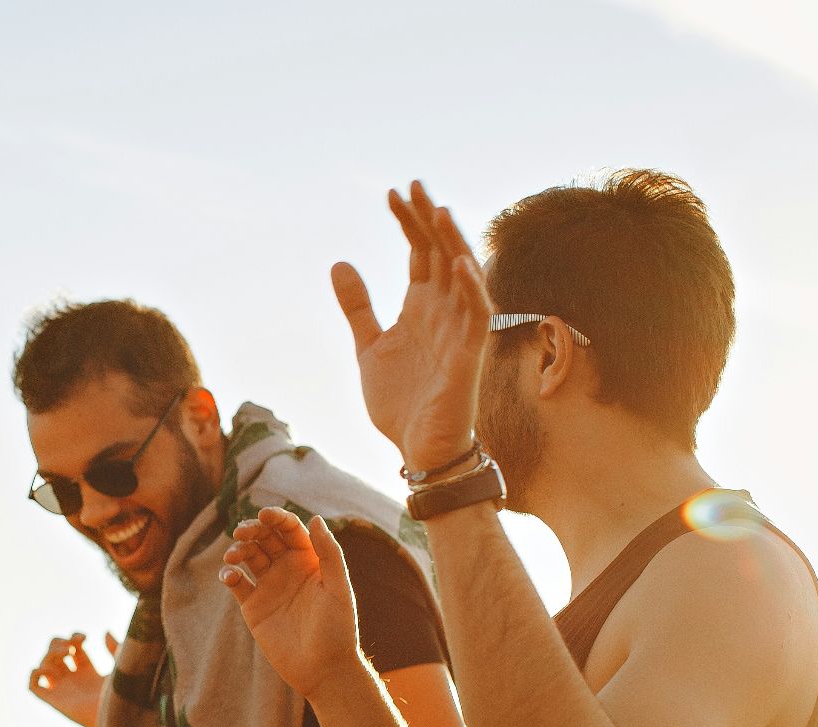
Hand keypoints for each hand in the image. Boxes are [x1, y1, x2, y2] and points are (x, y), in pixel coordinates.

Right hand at [28, 632, 116, 726]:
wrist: (117, 717)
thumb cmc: (123, 696)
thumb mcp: (121, 666)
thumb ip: (115, 648)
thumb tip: (104, 632)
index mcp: (88, 672)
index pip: (73, 649)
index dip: (74, 638)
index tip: (84, 638)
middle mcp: (73, 680)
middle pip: (55, 654)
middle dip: (59, 643)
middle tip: (71, 646)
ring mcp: (62, 690)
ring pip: (44, 665)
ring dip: (50, 653)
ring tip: (67, 653)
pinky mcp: (54, 701)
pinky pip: (34, 686)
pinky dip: (35, 674)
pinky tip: (50, 668)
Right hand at [219, 510, 362, 698]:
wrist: (323, 670)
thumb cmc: (338, 630)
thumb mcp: (339, 589)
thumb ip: (329, 553)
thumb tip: (316, 518)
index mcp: (310, 560)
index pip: (290, 529)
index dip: (277, 518)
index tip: (264, 515)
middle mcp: (288, 569)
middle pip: (265, 537)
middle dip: (252, 529)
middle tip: (242, 532)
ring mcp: (269, 586)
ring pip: (248, 556)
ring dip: (238, 549)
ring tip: (233, 555)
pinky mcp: (253, 606)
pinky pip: (236, 583)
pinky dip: (229, 575)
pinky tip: (230, 576)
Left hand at [332, 180, 492, 470]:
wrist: (420, 450)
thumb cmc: (402, 402)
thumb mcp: (369, 347)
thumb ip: (358, 307)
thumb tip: (339, 263)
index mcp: (422, 307)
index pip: (420, 253)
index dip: (408, 223)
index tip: (391, 193)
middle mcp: (444, 312)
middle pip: (441, 254)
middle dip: (427, 220)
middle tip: (412, 185)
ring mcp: (459, 331)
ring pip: (462, 277)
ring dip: (451, 244)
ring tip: (436, 211)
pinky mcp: (469, 357)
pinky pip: (478, 317)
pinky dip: (472, 289)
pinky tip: (460, 264)